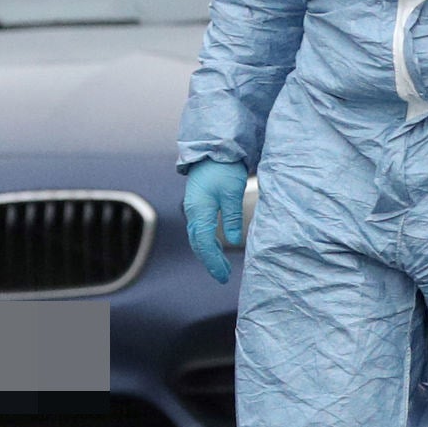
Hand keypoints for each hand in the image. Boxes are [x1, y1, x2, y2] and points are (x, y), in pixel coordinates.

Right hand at [183, 160, 249, 282]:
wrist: (214, 150)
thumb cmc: (224, 168)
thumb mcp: (232, 192)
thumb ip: (232, 217)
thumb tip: (234, 241)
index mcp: (200, 210)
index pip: (205, 243)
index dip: (214, 261)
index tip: (223, 275)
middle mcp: (193, 212)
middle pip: (199, 244)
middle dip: (210, 261)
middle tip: (223, 276)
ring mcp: (194, 209)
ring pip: (198, 238)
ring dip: (209, 253)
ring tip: (222, 267)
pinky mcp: (198, 206)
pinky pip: (201, 230)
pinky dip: (208, 243)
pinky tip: (218, 248)